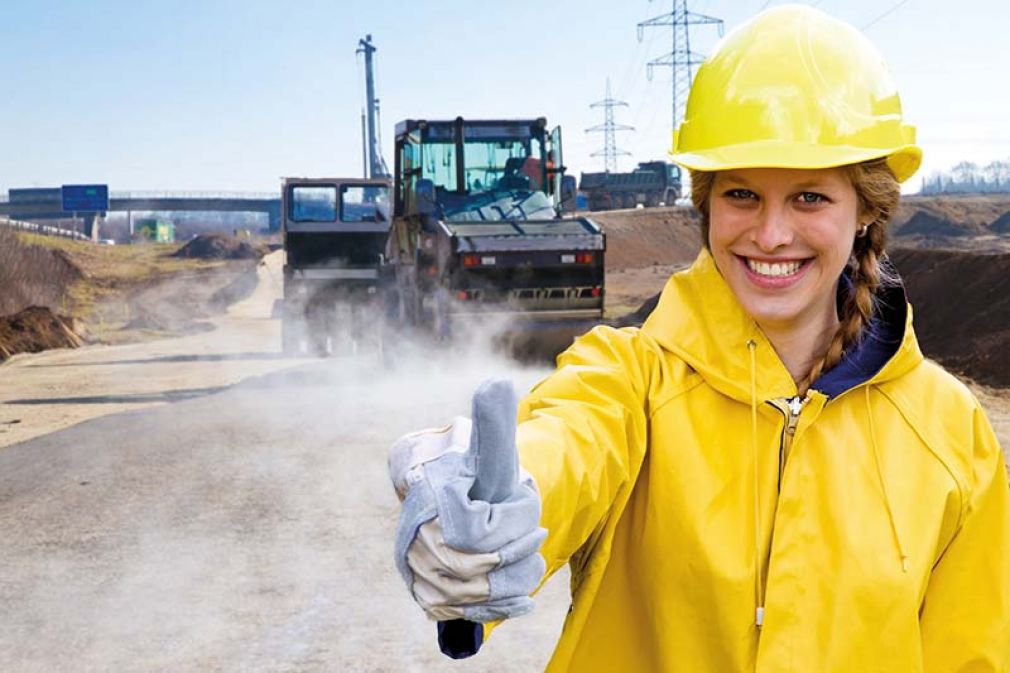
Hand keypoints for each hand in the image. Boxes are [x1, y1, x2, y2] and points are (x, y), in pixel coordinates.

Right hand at [389, 378, 545, 622]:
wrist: (457, 501)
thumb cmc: (480, 475)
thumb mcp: (491, 451)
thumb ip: (494, 421)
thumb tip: (498, 381)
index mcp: (426, 497)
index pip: (477, 532)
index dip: (511, 520)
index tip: (521, 505)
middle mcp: (410, 536)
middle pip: (479, 567)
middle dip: (518, 550)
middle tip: (534, 533)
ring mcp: (415, 569)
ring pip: (476, 594)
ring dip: (515, 578)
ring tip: (529, 556)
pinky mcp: (426, 596)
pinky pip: (466, 614)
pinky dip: (500, 605)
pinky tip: (520, 595)